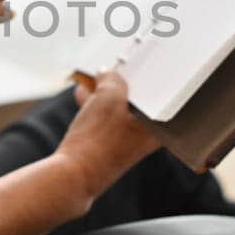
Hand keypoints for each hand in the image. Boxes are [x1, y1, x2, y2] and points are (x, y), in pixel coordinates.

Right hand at [55, 70, 159, 197]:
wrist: (74, 175)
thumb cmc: (99, 139)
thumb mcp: (109, 96)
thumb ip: (112, 79)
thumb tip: (107, 74)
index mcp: (159, 128)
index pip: (161, 94)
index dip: (148, 74)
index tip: (139, 60)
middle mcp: (147, 138)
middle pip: (138, 100)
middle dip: (123, 82)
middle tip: (114, 66)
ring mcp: (127, 144)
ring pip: (119, 109)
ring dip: (105, 92)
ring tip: (91, 78)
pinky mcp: (109, 148)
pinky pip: (106, 120)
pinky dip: (96, 106)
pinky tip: (82, 94)